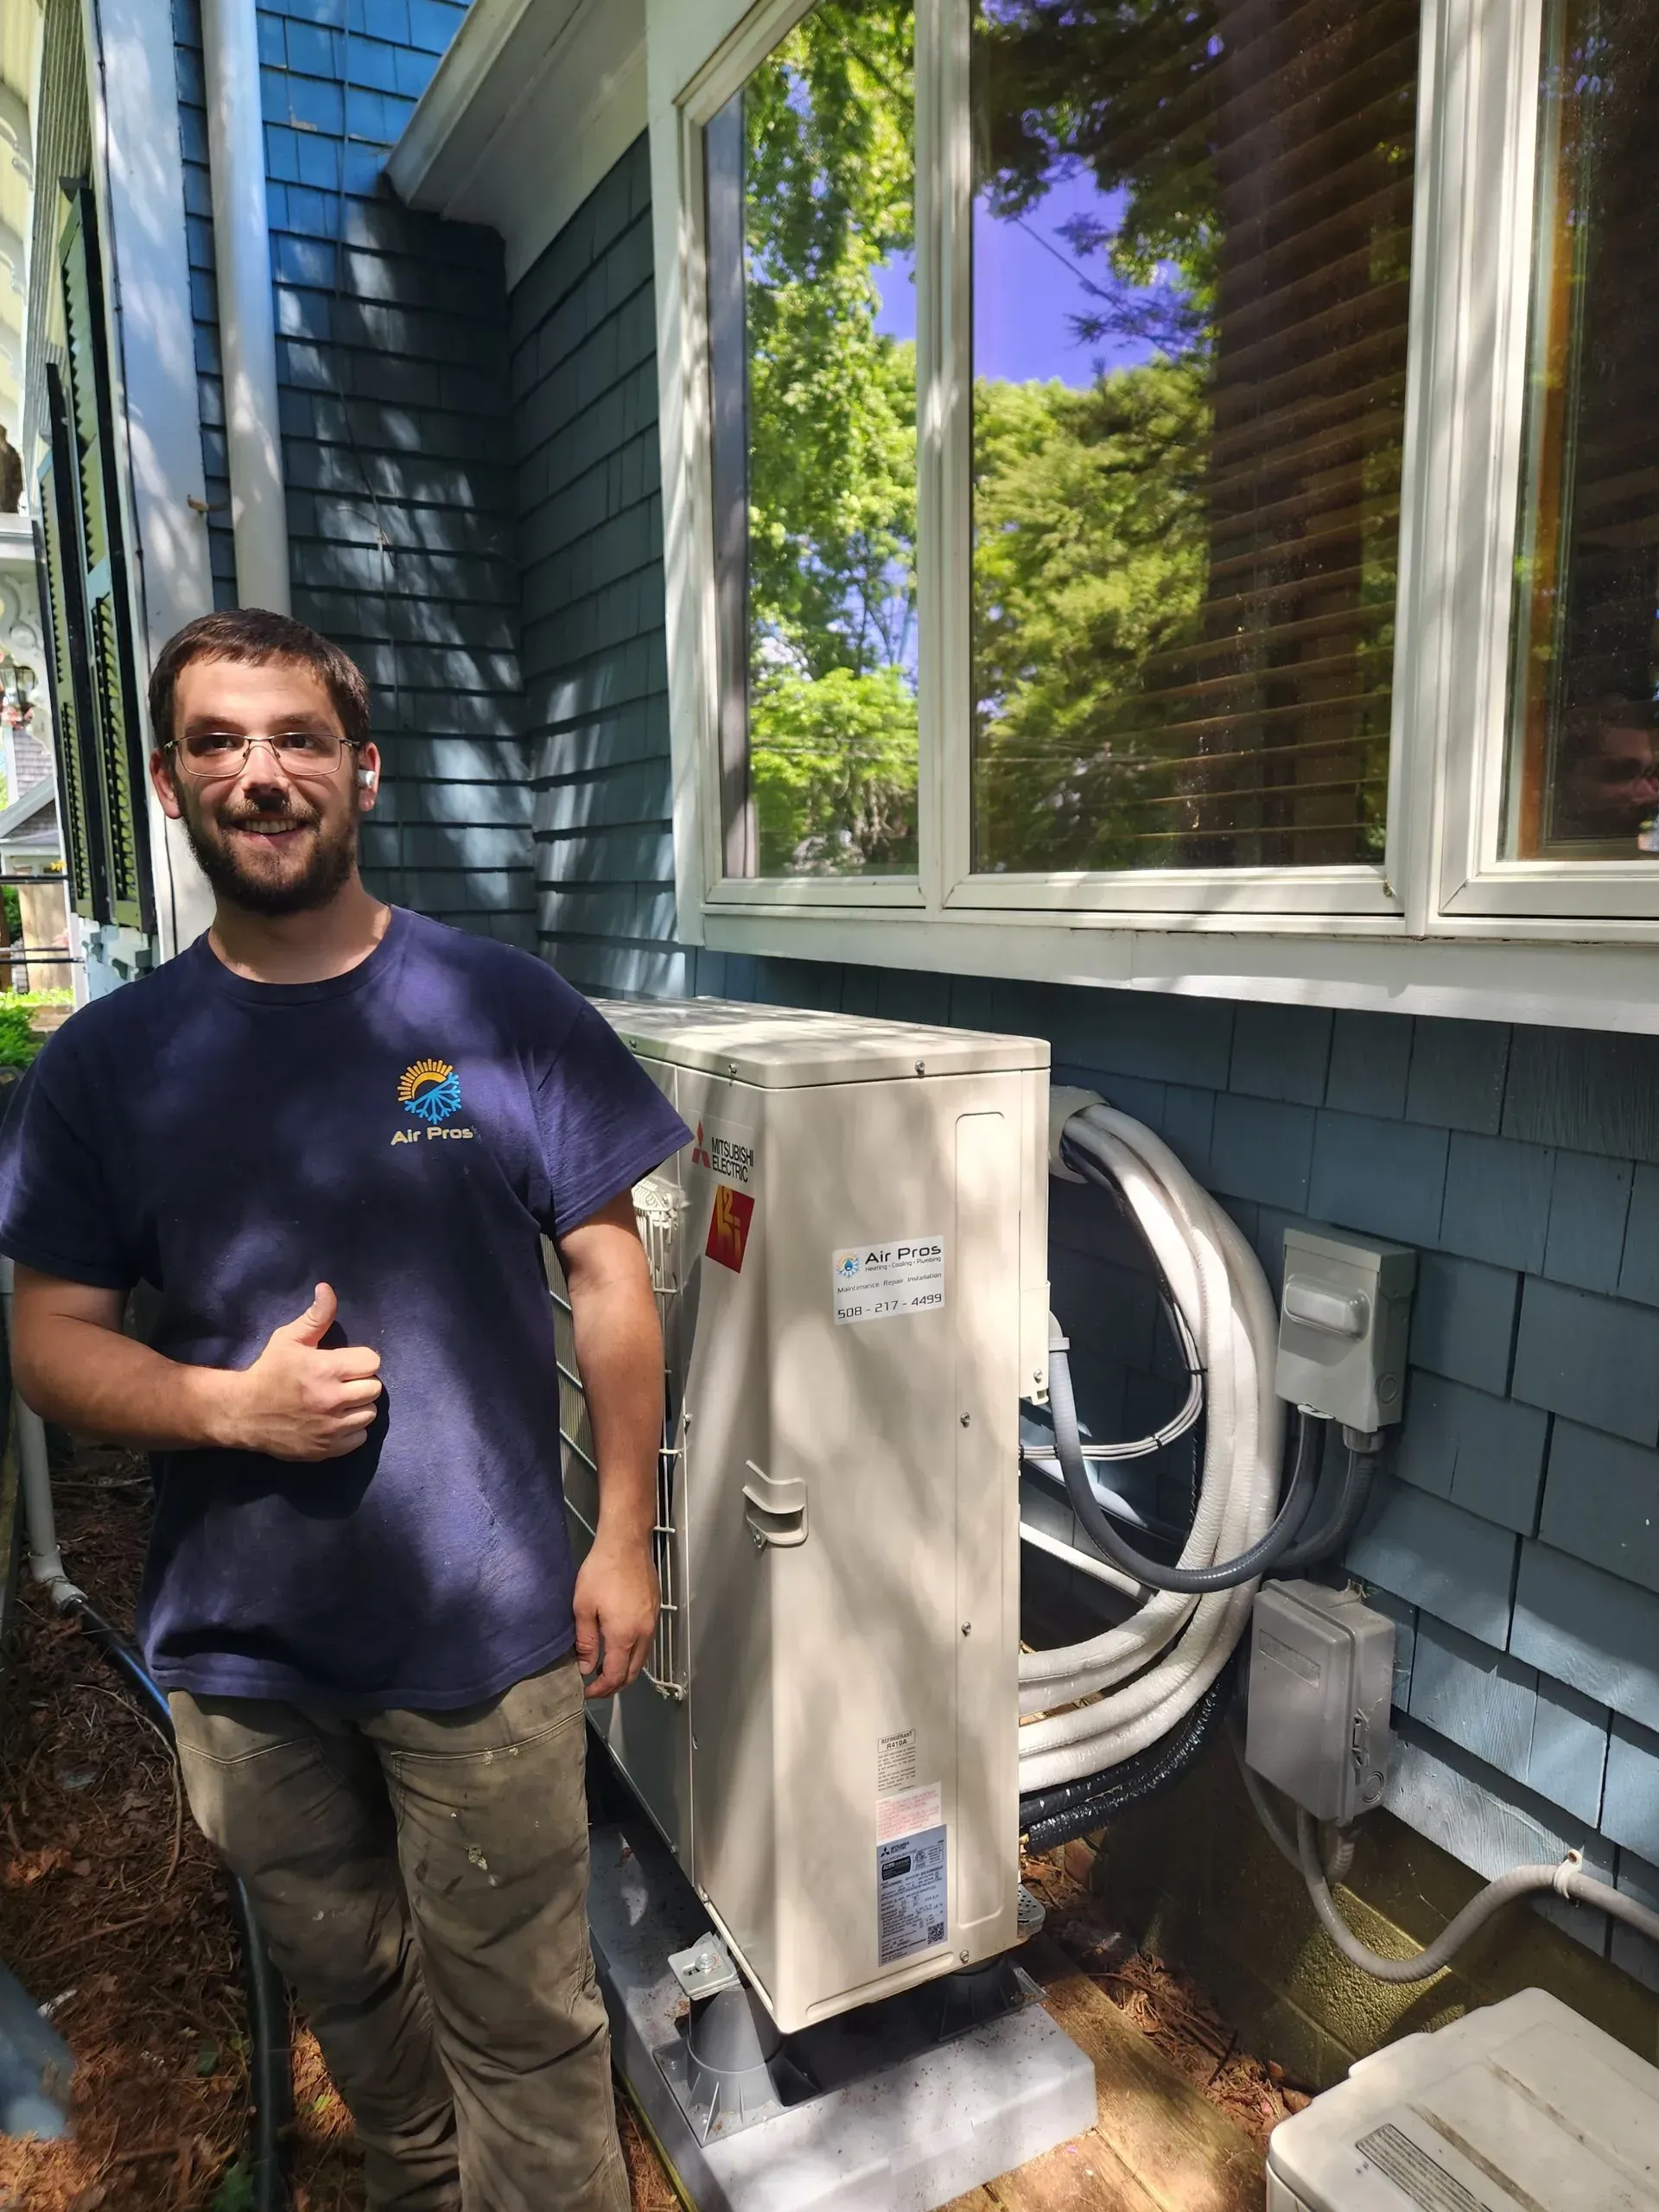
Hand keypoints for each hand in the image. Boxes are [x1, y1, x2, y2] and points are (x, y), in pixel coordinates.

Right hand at [217, 1283, 381, 1459]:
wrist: (242, 1413)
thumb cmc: (268, 1372)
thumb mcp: (288, 1339)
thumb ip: (315, 1316)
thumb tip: (327, 1288)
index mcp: (325, 1369)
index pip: (372, 1362)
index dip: (361, 1360)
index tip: (345, 1363)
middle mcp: (332, 1400)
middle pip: (375, 1388)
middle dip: (361, 1383)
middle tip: (342, 1382)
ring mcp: (331, 1428)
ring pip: (369, 1414)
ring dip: (358, 1407)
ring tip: (339, 1402)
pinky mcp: (327, 1449)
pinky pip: (359, 1438)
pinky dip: (351, 1430)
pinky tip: (334, 1421)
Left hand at [572, 1534, 658, 1698]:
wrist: (627, 1543)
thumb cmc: (601, 1572)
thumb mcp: (583, 1607)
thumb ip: (585, 1641)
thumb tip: (586, 1668)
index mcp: (624, 1636)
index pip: (615, 1676)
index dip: (600, 1689)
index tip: (586, 1691)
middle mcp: (643, 1634)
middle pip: (633, 1673)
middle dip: (614, 1685)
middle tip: (595, 1686)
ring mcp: (652, 1622)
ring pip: (642, 1659)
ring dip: (625, 1671)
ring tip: (605, 1669)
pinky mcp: (655, 1611)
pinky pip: (646, 1644)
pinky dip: (634, 1655)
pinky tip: (620, 1648)